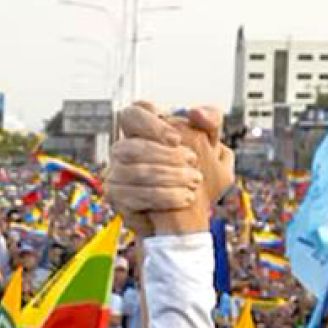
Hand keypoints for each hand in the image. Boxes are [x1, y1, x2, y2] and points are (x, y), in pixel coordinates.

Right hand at [106, 102, 233, 236]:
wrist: (189, 215)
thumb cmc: (196, 172)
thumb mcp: (211, 146)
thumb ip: (210, 121)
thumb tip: (194, 112)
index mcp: (141, 131)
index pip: (132, 113)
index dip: (152, 124)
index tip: (176, 139)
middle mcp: (123, 150)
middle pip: (132, 145)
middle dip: (166, 155)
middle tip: (193, 161)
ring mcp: (116, 174)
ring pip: (134, 171)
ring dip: (169, 176)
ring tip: (194, 181)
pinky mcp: (117, 198)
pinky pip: (135, 196)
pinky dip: (164, 196)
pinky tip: (185, 198)